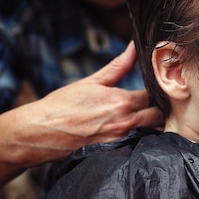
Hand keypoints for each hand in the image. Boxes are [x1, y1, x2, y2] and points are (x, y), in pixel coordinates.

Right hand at [38, 41, 163, 145]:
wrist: (40, 132)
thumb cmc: (63, 105)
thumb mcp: (92, 82)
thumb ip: (118, 66)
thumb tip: (134, 47)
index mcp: (122, 101)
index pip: (154, 96)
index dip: (155, 93)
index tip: (151, 92)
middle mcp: (125, 122)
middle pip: (158, 116)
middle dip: (158, 110)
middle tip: (150, 107)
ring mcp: (121, 139)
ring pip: (152, 132)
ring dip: (152, 125)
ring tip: (142, 120)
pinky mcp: (116, 152)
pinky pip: (139, 146)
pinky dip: (141, 139)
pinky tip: (134, 134)